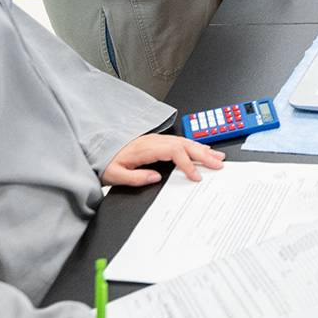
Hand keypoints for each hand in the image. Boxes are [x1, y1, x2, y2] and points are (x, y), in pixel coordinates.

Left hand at [103, 134, 224, 187]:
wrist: (98, 151)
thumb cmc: (106, 163)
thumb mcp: (115, 175)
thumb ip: (135, 177)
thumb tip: (155, 177)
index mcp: (145, 148)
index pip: (173, 151)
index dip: (187, 164)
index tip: (196, 176)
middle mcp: (153, 141)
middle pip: (184, 144)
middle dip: (203, 154)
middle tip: (218, 164)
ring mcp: (156, 139)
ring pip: (185, 141)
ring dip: (202, 149)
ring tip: (217, 157)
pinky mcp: (158, 141)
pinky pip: (181, 142)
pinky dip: (194, 145)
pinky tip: (203, 149)